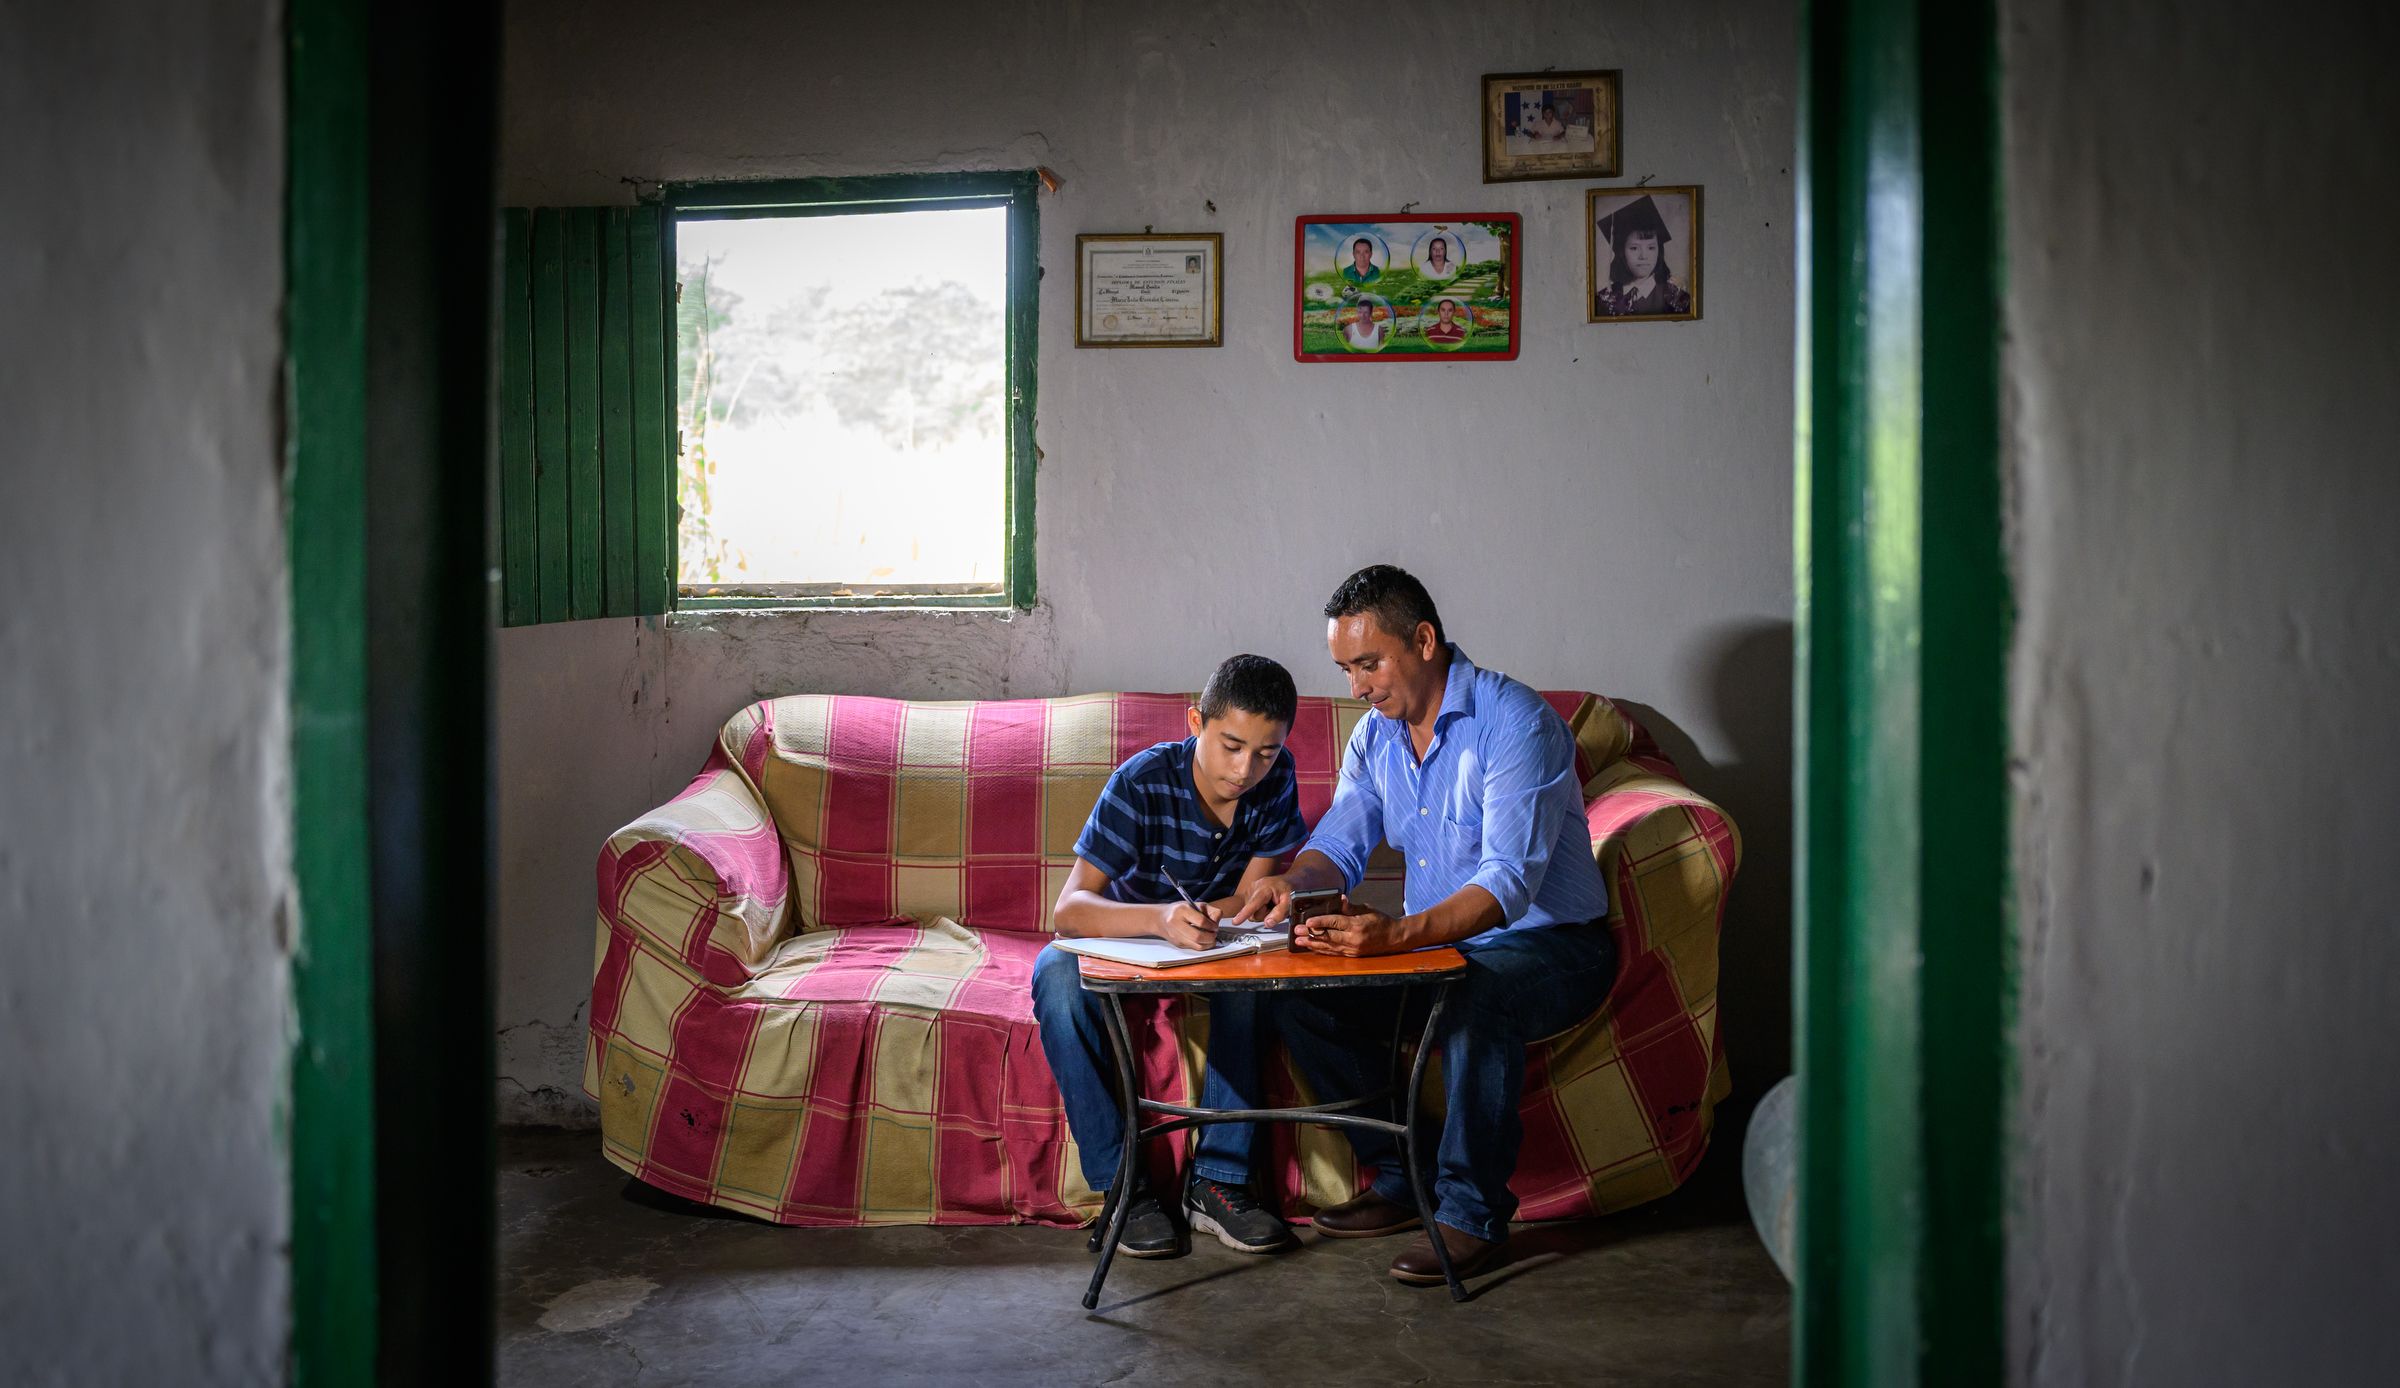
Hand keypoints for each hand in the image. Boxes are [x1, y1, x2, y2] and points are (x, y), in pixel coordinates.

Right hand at [1159, 901, 1220, 950]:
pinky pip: (1194, 948)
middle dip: (1210, 937)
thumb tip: (1217, 921)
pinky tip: (1204, 940)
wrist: (1160, 919)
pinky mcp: (1177, 944)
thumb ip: (1209, 910)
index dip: (1212, 925)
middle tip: (1214, 934)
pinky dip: (1202, 945)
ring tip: (1211, 938)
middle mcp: (1176, 923)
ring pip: (1197, 945)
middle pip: (1198, 936)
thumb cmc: (1180, 910)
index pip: (1201, 921)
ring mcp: (1175, 936)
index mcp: (1181, 910)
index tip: (1215, 926)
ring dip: (1208, 943)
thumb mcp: (1195, 905)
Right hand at [1224, 876, 1293, 927]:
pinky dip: (1259, 909)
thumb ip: (1279, 913)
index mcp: (1264, 888)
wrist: (1285, 880)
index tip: (1236, 921)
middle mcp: (1253, 888)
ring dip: (1262, 912)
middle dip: (1265, 914)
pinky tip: (1265, 903)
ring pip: (1251, 913)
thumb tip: (1267, 923)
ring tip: (1270, 904)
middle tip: (1274, 907)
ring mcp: (1249, 890)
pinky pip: (1250, 909)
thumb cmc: (1287, 890)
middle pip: (1253, 913)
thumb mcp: (1289, 902)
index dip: (1244, 914)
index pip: (1253, 904)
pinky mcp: (1247, 894)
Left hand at [1290, 908, 1409, 957]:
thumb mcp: (1367, 909)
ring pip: (1329, 947)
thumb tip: (1339, 899)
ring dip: (1313, 944)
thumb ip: (1351, 907)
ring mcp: (1352, 949)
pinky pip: (1334, 953)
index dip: (1321, 922)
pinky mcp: (1352, 955)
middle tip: (1297, 932)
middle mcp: (1354, 939)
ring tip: (1299, 941)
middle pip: (1328, 937)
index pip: (1336, 922)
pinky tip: (1312, 947)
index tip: (1308, 921)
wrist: (1394, 938)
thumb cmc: (1380, 921)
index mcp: (1357, 925)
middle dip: (1311, 934)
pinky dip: (1322, 950)